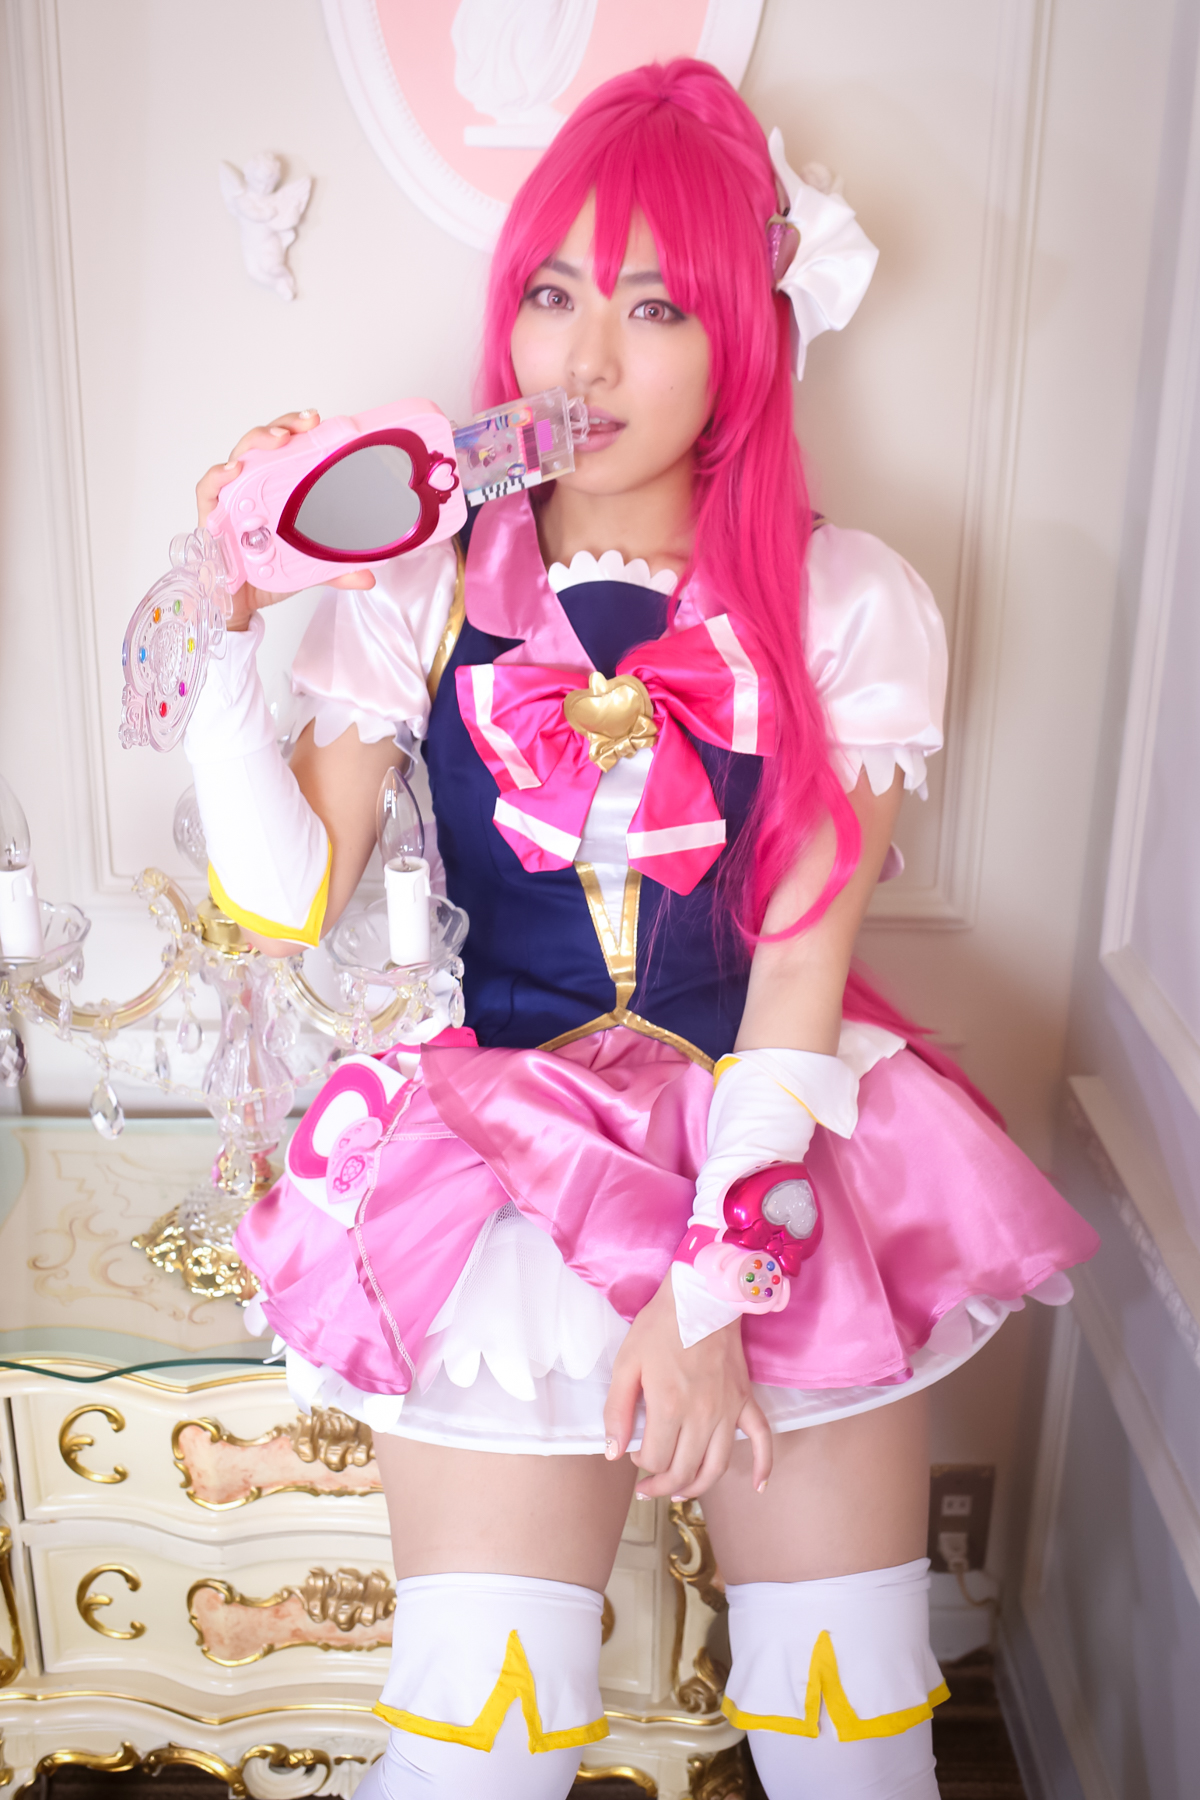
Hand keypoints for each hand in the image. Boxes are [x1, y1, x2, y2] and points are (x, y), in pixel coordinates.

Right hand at [195, 410, 375, 630]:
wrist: (239, 604)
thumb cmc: (267, 572)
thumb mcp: (308, 569)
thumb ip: (336, 571)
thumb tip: (368, 578)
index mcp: (275, 489)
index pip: (286, 450)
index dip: (300, 431)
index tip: (321, 421)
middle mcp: (251, 487)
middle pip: (264, 444)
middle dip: (283, 427)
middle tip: (306, 424)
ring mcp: (229, 498)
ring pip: (239, 457)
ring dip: (257, 442)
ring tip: (278, 439)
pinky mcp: (209, 516)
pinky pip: (208, 490)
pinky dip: (218, 477)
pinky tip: (233, 471)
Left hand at [604, 1271, 771, 1500]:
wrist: (701, 1296)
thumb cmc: (659, 1327)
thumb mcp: (626, 1364)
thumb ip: (617, 1411)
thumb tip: (614, 1453)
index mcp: (669, 1406)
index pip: (656, 1459)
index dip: (641, 1463)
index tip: (635, 1452)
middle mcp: (702, 1415)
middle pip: (685, 1470)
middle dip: (663, 1485)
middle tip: (649, 1487)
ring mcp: (728, 1410)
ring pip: (718, 1466)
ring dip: (698, 1486)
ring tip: (681, 1492)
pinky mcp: (745, 1400)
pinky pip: (762, 1439)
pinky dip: (763, 1465)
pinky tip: (759, 1486)